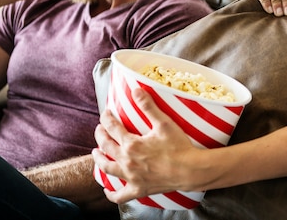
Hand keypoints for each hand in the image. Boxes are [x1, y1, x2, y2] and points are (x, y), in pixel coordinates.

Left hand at [92, 88, 197, 202]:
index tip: (106, 113)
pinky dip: (111, 194)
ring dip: (99, 160)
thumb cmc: (179, 147)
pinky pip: (120, 195)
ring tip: (96, 153)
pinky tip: (107, 190)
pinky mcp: (139, 189)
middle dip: (100, 135)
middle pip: (105, 147)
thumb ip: (148, 106)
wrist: (189, 170)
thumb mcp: (164, 123)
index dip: (107, 119)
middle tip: (100, 129)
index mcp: (132, 144)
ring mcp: (131, 177)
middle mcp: (127, 161)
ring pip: (107, 169)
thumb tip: (135, 90)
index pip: (113, 128)